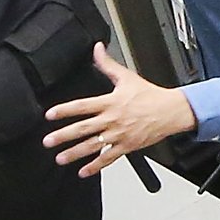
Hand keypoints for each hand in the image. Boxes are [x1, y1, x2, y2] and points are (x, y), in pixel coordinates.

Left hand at [43, 44, 197, 177]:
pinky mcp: (127, 146)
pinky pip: (109, 158)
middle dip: (63, 136)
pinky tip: (84, 171)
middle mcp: (112, 119)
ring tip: (60, 158)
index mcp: (110, 102)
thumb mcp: (126, 77)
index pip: (82, 106)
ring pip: (93, 146)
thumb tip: (97, 49)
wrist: (171, 111)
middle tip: (48, 141)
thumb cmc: (150, 95)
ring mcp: (119, 135)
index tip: (50, 115)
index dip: (65, 110)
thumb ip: (107, 64)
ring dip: (75, 153)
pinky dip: (96, 166)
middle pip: (83, 129)